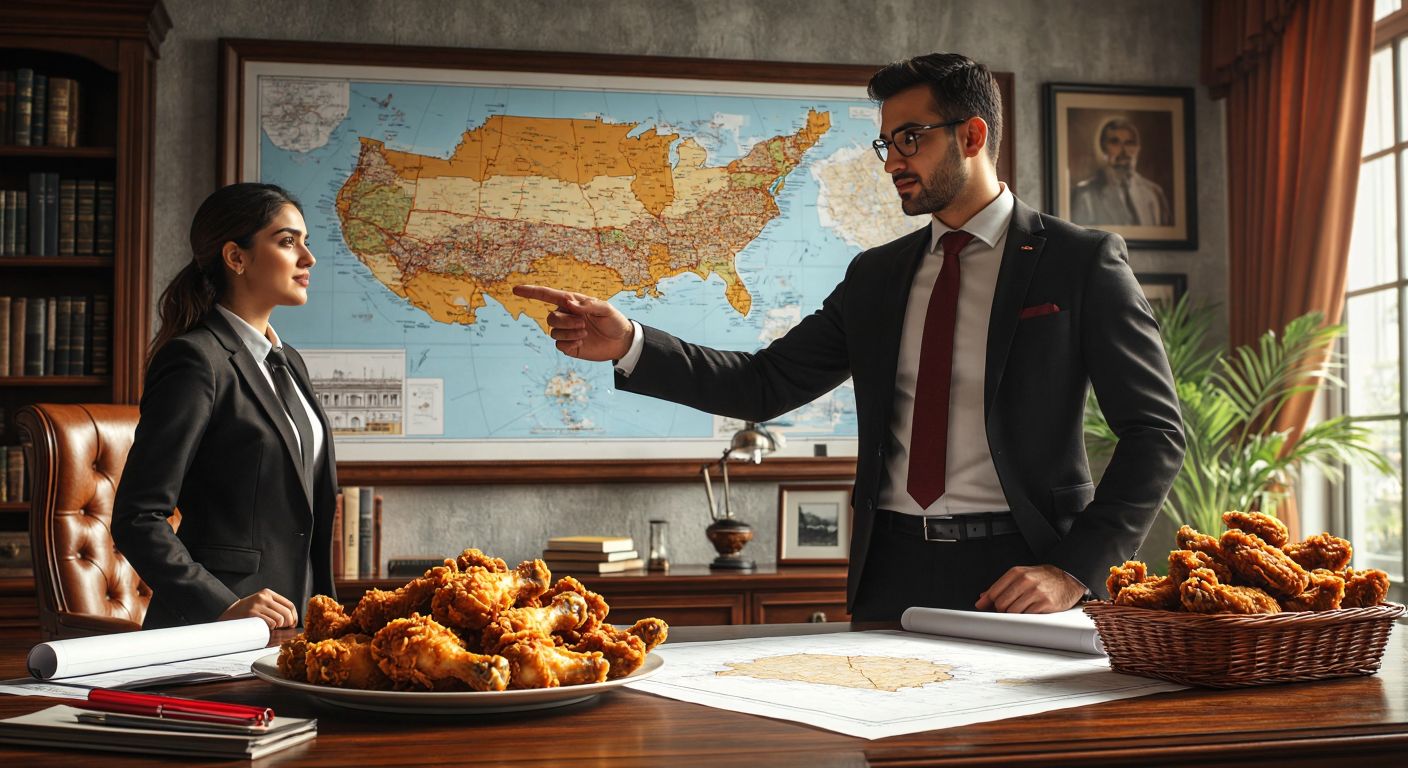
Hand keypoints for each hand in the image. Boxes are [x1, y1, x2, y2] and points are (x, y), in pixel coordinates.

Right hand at [220, 588, 297, 628]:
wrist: (229, 612)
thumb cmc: (248, 611)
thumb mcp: (262, 603)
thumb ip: (275, 606)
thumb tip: (292, 618)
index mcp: (268, 593)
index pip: (289, 604)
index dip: (294, 616)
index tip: (293, 623)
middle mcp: (264, 597)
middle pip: (286, 612)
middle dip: (289, 623)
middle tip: (285, 628)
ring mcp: (258, 605)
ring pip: (280, 619)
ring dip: (279, 626)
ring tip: (273, 627)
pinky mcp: (252, 613)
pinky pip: (271, 623)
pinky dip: (271, 628)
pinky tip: (267, 628)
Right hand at [512, 284, 632, 361]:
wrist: (620, 342)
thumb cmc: (614, 321)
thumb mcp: (606, 309)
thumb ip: (589, 305)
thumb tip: (569, 304)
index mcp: (572, 302)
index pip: (547, 296)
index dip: (531, 292)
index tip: (516, 290)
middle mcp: (566, 316)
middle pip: (550, 317)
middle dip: (565, 321)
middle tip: (583, 324)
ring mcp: (566, 331)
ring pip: (553, 331)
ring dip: (569, 332)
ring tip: (585, 333)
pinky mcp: (568, 346)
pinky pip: (559, 345)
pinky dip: (569, 343)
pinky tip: (581, 342)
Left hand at [975, 565, 1085, 612]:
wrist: (1068, 580)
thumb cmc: (1043, 578)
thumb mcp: (1022, 576)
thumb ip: (1002, 586)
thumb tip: (983, 598)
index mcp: (1016, 573)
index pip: (994, 591)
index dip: (987, 602)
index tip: (983, 608)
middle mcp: (1025, 580)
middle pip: (1001, 603)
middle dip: (1000, 610)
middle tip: (1004, 612)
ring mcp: (1035, 592)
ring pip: (1012, 611)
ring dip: (1012, 615)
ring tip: (1018, 612)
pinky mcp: (1045, 603)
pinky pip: (1027, 616)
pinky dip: (1024, 617)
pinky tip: (1028, 613)